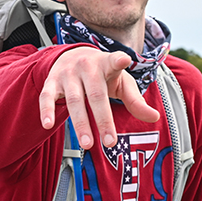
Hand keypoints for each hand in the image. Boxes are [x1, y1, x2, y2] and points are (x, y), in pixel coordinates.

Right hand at [38, 48, 159, 148]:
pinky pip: (47, 98)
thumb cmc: (102, 74)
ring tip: (87, 144)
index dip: (118, 61)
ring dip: (80, 124)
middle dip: (102, 119)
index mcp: (106, 64)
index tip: (124, 59)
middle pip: (95, 95)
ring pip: (74, 100)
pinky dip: (46, 111)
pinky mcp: (51, 83)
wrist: (72, 56)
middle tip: (109, 142)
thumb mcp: (121, 82)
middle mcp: (86, 67)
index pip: (114, 61)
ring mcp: (67, 75)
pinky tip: (48, 125)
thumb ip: (135, 101)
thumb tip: (155, 117)